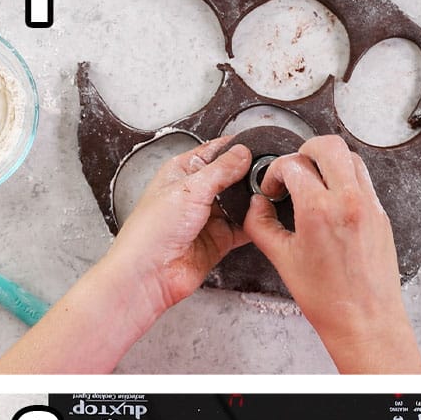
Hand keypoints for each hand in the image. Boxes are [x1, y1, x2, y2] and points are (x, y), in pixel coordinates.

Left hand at [109, 136, 251, 316]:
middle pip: (231, 177)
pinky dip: (255, 223)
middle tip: (269, 173)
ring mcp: (210, 217)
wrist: (151, 272)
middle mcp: (197, 193)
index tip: (259, 147)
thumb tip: (242, 153)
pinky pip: (244, 227)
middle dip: (249, 176)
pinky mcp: (220, 239)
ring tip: (269, 195)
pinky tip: (263, 218)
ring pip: (240, 202)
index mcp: (182, 172)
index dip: (235, 148)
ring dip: (253, 201)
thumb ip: (220, 170)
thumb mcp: (190, 189)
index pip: (214, 152)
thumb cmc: (153, 230)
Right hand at [243, 135, 420, 373]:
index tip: (273, 188)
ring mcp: (370, 206)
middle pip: (329, 146)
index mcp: (320, 210)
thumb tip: (257, 206)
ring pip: (352, 158)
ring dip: (330, 162)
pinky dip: (347, 180)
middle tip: (295, 171)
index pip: (293, 164)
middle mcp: (349, 201)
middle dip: (305, 151)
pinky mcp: (382, 216)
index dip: (274, 172)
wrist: (366, 320)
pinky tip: (333, 201)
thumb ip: (261, 225)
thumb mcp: (282, 259)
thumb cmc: (327, 299)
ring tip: (314, 183)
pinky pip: (364, 181)